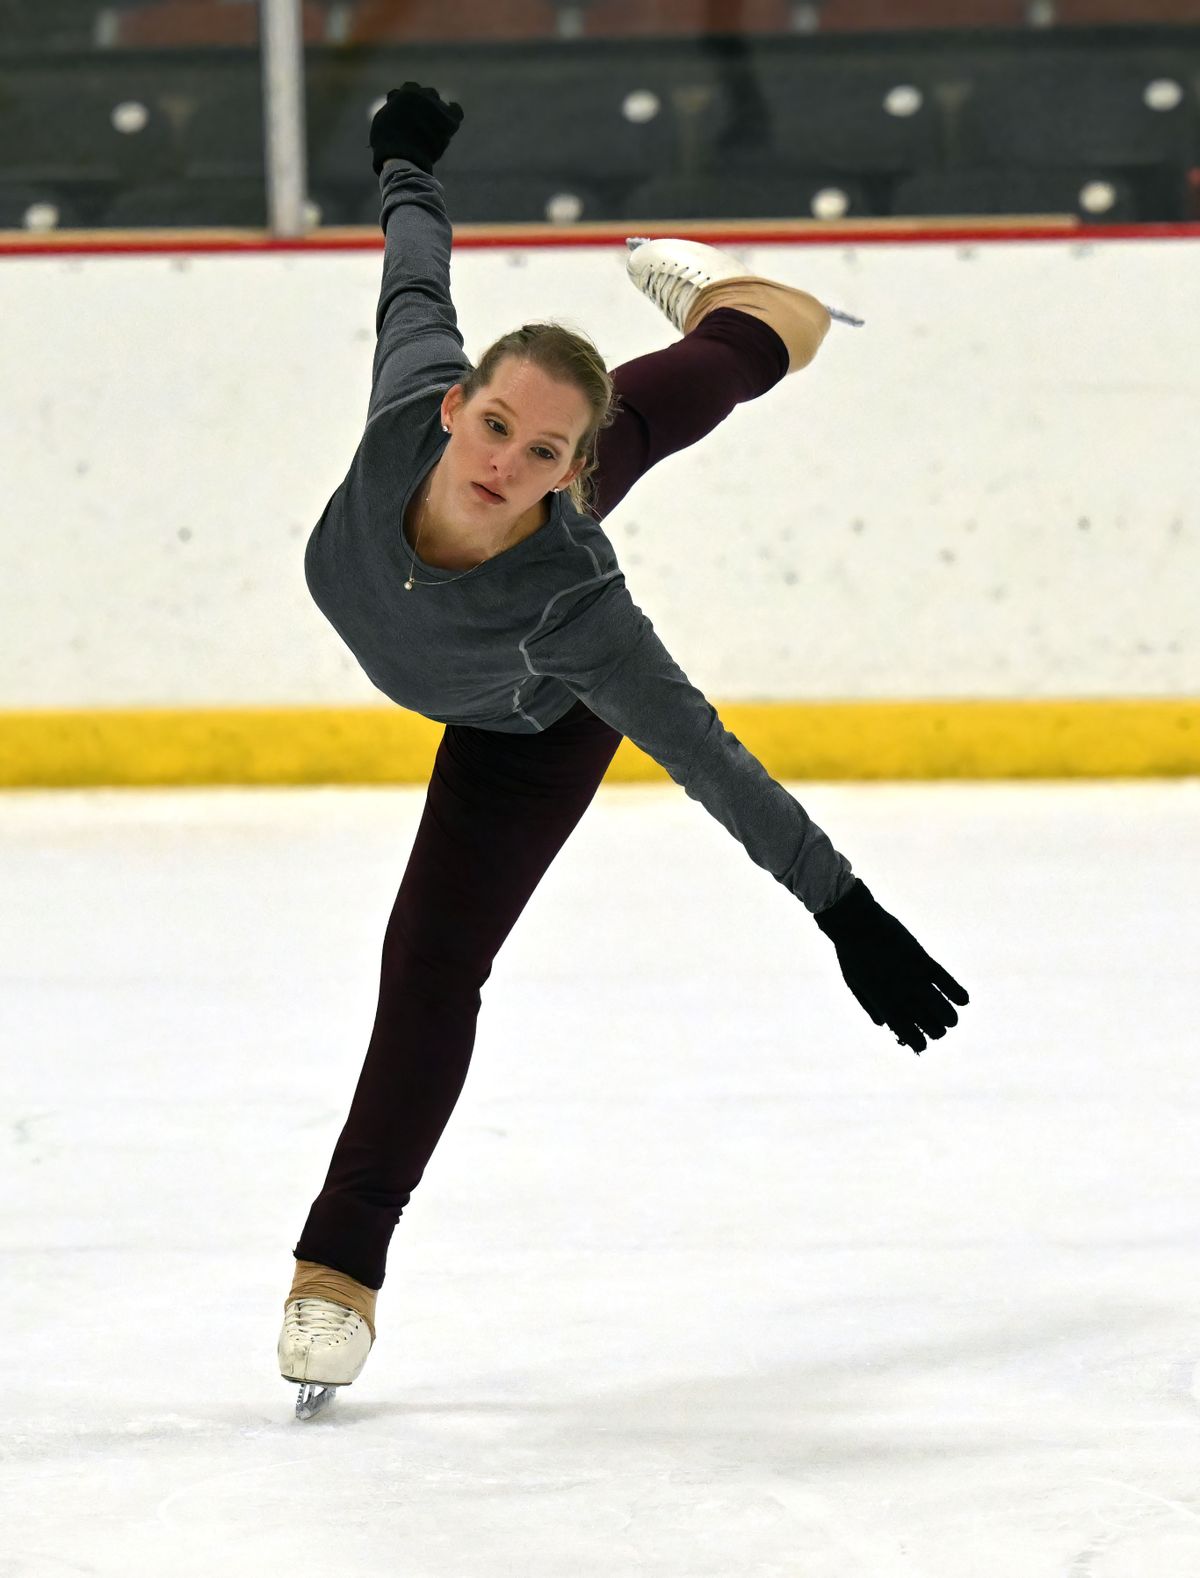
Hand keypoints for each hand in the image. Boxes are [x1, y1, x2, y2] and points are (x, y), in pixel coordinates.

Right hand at [370, 82, 463, 176]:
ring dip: (436, 111)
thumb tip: (395, 102)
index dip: (408, 100)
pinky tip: (449, 120)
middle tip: (420, 121)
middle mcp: (423, 95)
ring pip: (439, 104)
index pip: (409, 88)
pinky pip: (456, 112)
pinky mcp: (449, 121)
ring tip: (432, 126)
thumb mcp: (382, 119)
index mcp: (406, 92)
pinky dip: (453, 112)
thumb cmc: (386, 142)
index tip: (406, 110)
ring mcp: (437, 107)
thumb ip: (392, 107)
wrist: (402, 157)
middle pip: (426, 94)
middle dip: (423, 104)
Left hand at [814, 879, 968, 1054]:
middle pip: (929, 1025)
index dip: (918, 1043)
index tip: (922, 1045)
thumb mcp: (854, 983)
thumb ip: (869, 1005)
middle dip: (936, 1031)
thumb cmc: (851, 953)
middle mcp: (900, 994)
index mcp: (882, 1002)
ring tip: (950, 1020)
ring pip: (942, 1008)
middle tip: (937, 1027)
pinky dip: (957, 993)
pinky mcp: (924, 960)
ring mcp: (913, 977)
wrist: (856, 922)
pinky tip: (964, 1000)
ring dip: (950, 1018)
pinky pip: (946, 981)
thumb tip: (883, 1024)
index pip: (907, 1033)